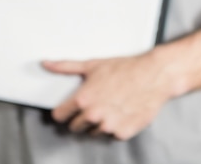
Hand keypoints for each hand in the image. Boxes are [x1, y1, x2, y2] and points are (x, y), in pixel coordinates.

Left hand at [42, 52, 177, 140]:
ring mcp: (108, 126)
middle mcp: (93, 115)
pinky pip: (112, 135)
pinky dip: (116, 127)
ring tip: (111, 106)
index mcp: (83, 99)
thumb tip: (46, 64)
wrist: (154, 76)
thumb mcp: (93, 65)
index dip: (64, 111)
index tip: (69, 109)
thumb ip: (65, 67)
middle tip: (95, 105)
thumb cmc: (125, 68)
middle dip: (81, 118)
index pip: (59, 116)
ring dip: (99, 124)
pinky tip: (122, 112)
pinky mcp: (122, 133)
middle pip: (75, 127)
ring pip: (94, 132)